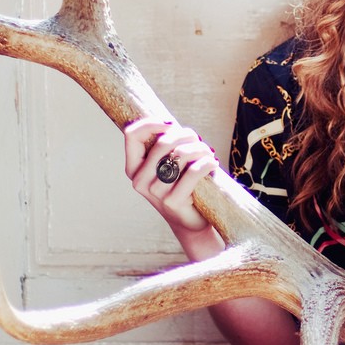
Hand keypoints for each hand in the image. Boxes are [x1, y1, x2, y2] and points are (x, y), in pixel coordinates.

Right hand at [125, 117, 220, 238]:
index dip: (151, 123)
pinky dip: (207, 163)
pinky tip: (212, 163)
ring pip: (180, 155)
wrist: (190, 221)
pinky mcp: (173, 201)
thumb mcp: (167, 164)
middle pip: (162, 142)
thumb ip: (164, 146)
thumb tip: (171, 124)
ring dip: (199, 149)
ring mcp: (155, 192)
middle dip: (185, 135)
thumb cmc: (181, 185)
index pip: (132, 135)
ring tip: (207, 153)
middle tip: (198, 140)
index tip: (171, 124)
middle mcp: (140, 180)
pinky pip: (193, 171)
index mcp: (134, 168)